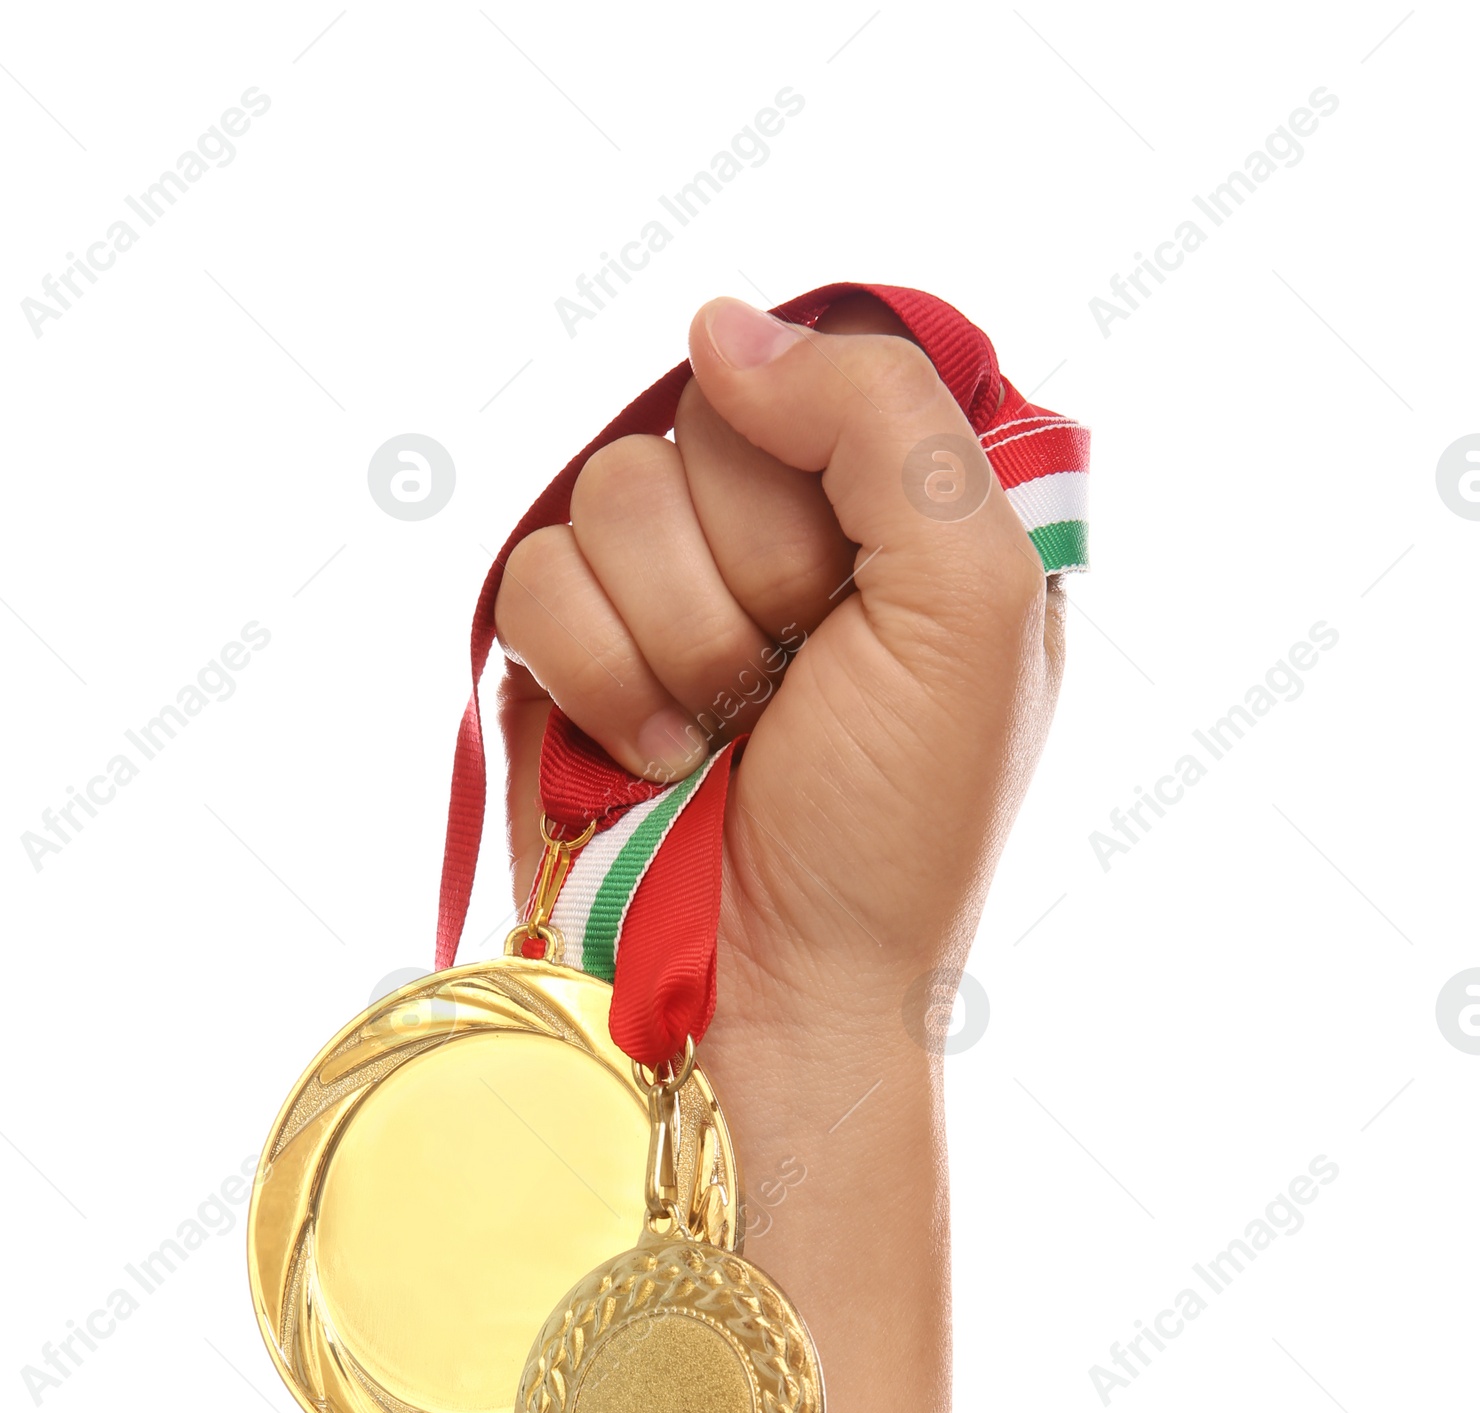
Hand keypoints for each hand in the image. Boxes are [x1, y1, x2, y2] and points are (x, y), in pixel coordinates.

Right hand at [495, 292, 1064, 1038]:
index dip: (827, 464)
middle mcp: (776, 537)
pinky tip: (655, 755)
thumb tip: (718, 326)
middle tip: (795, 679)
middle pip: (708, 421)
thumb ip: (885, 425)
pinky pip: (535, 578)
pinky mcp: (565, 658)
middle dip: (754, 571)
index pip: (825, 369)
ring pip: (611, 497)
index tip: (856, 583)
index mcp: (899, 514)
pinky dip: (599, 677)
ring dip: (676, 638)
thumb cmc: (899, 829)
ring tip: (725, 733)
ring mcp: (661, 595)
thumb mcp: (971, 608)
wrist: (784, 993)